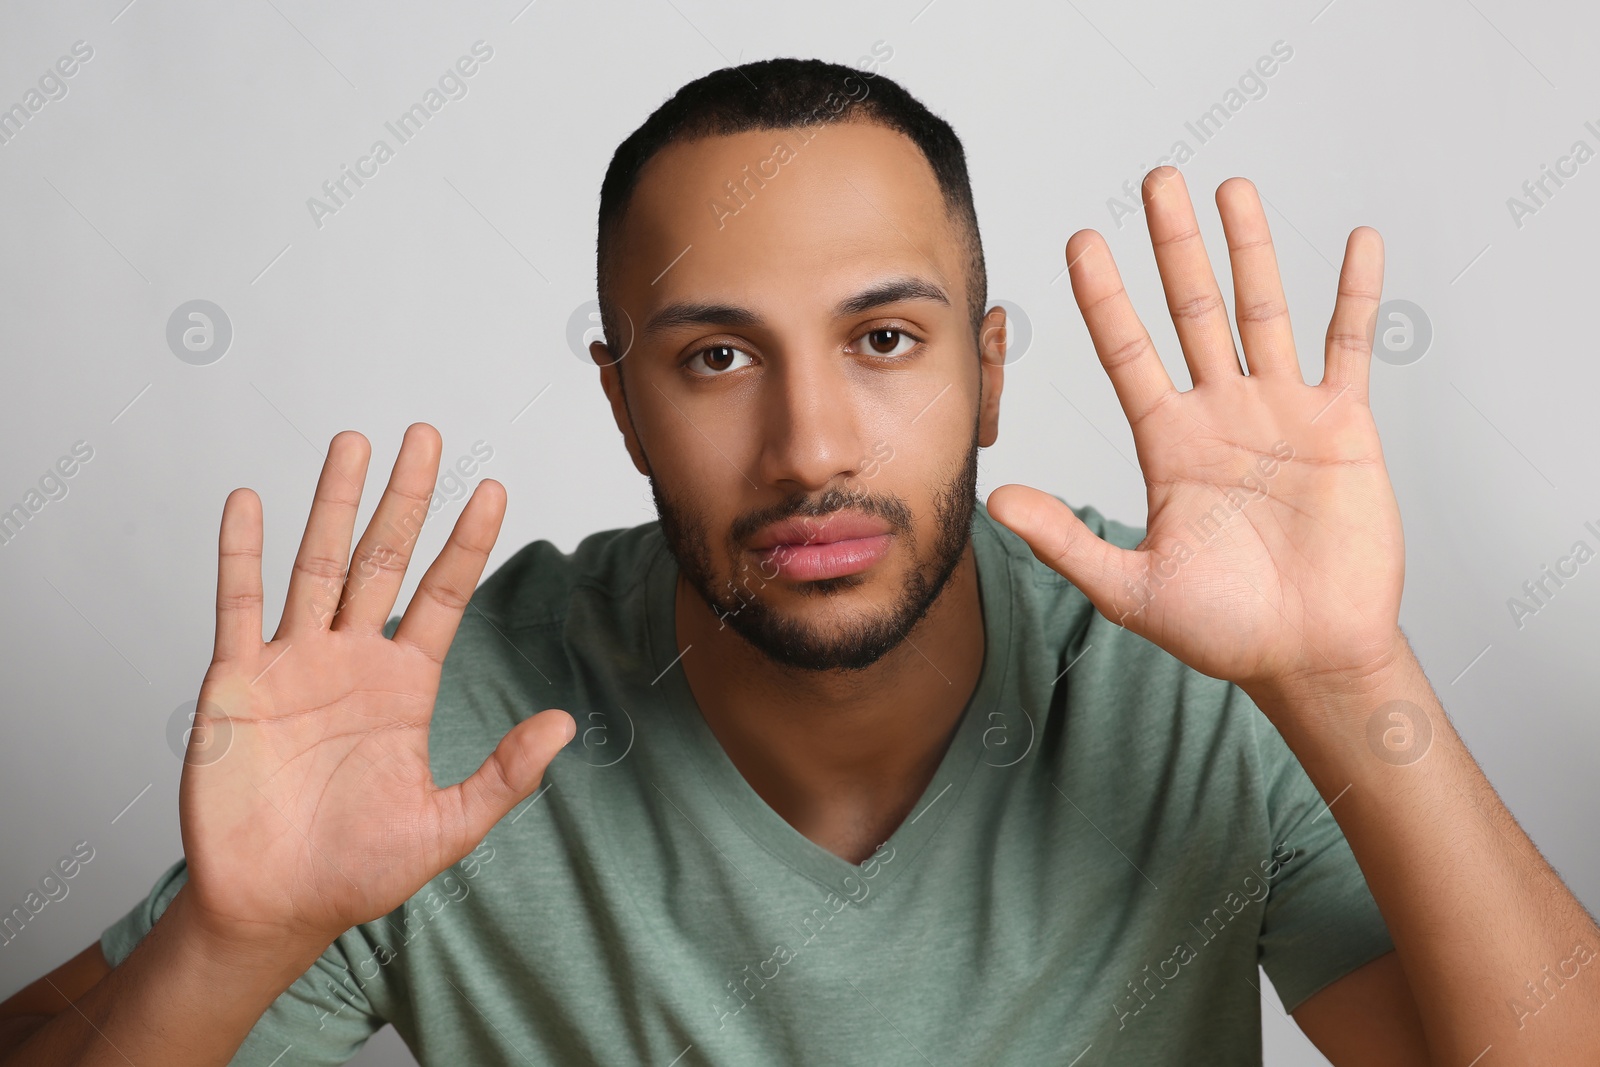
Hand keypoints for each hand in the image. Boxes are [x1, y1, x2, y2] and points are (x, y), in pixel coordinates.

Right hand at [178, 423, 574, 952]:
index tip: (493, 488)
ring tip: (353, 442)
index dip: (468, 542)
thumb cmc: (358, 870)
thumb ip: (505, 775)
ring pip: (317, 564)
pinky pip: (238, 605)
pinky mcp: (237, 681)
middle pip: (384, 559)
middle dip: (406, 497)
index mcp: (405, 685)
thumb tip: (566, 726)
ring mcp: (294, 663)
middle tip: (425, 435)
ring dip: (333, 503)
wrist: (274, 907)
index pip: (444, 595)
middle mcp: (352, 660)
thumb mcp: (448, 826)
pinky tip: (249, 501)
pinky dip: (240, 553)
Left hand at [988, 169, 1404, 694]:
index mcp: (1167, 444)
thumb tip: (994, 499)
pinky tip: (1357, 242)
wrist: (1309, 656)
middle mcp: (1219, 414)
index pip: (1127, 351)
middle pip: (1191, 310)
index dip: (1104, 297)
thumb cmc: (1224, 630)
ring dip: (1249, 249)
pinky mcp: (1342, 425)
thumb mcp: (1130, 587)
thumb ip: (1066, 540)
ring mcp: (1281, 413)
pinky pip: (1348, 346)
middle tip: (1156, 180)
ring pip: (1262, 311)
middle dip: (1173, 246)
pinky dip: (1354, 296)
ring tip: (1230, 188)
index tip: (1080, 240)